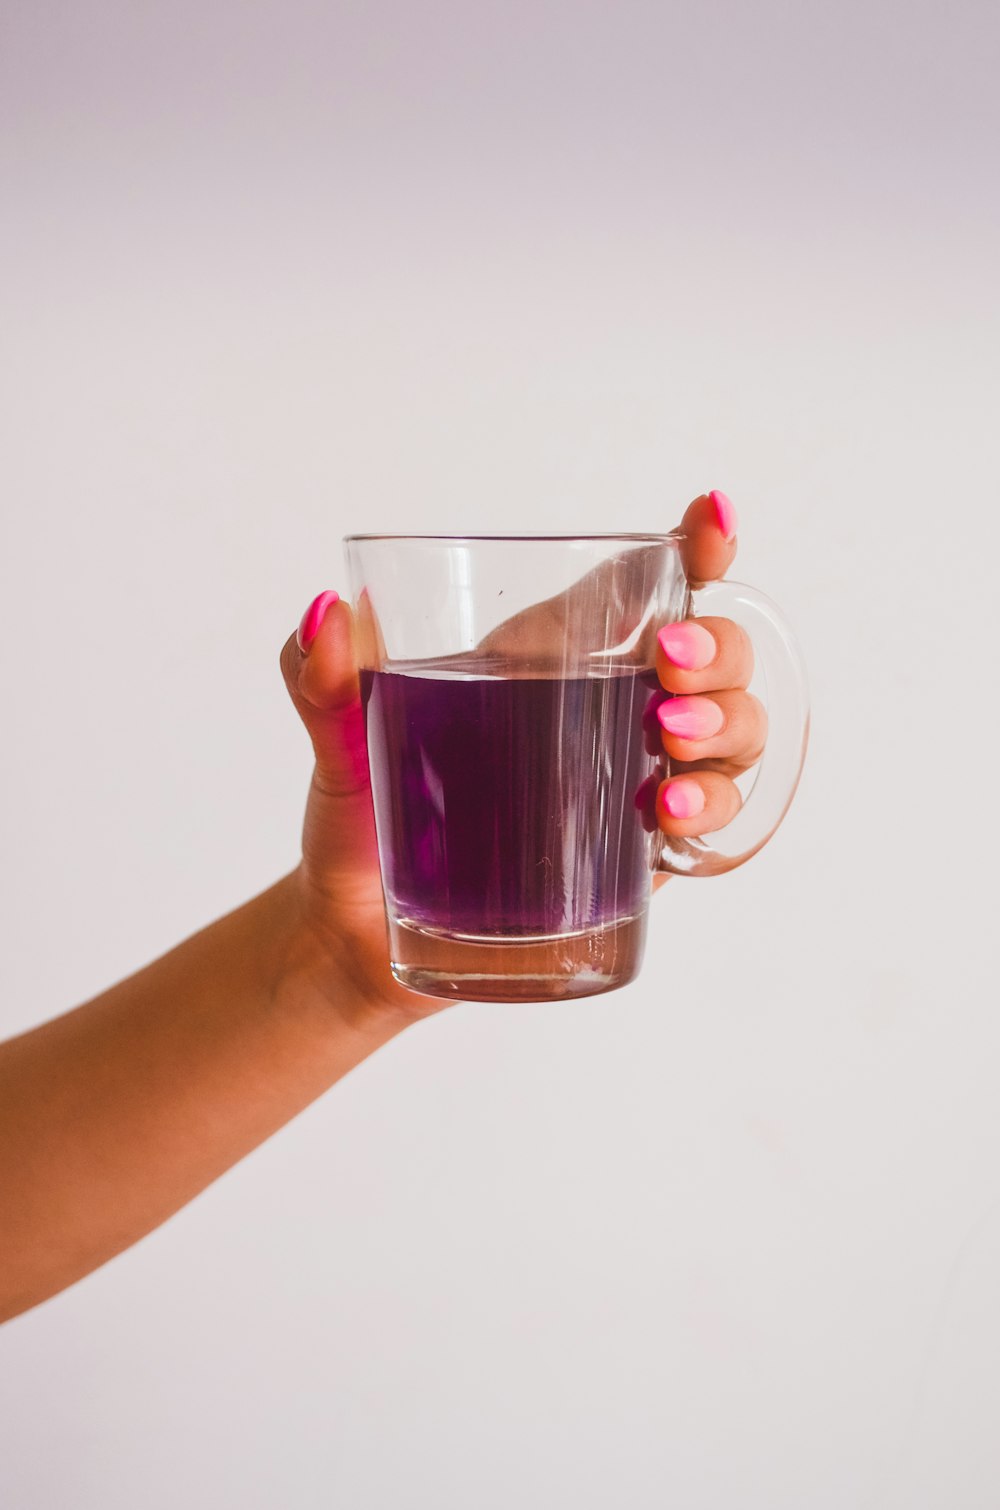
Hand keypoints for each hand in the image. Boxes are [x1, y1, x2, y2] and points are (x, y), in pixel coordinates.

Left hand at [279, 491, 764, 1017]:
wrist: (354, 939)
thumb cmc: (356, 819)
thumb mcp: (337, 740)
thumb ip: (319, 678)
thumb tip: (325, 612)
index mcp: (545, 656)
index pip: (639, 586)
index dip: (695, 544)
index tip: (713, 517)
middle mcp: (603, 709)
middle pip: (713, 653)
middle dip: (719, 649)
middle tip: (669, 672)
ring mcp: (629, 781)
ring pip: (732, 732)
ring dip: (724, 729)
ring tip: (670, 750)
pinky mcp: (633, 858)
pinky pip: (711, 822)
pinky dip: (712, 808)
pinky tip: (669, 814)